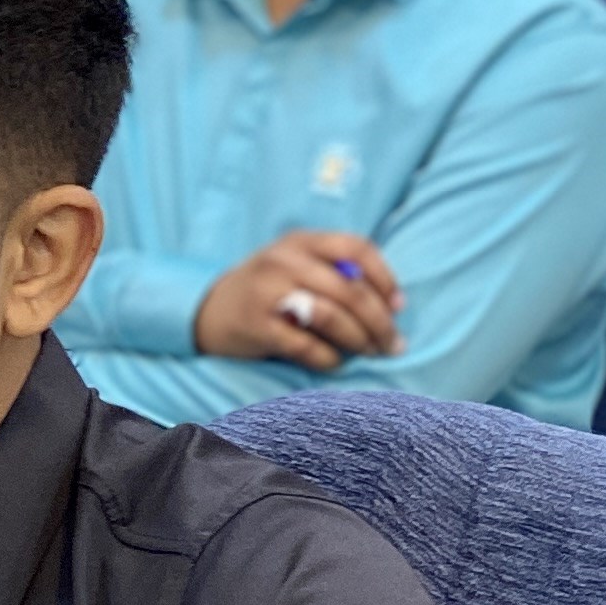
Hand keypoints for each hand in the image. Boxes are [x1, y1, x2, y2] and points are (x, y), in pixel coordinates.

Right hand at [193, 231, 401, 371]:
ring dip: (359, 340)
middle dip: (379, 321)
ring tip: (370, 353)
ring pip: (330, 315)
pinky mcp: (256, 324)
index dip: (385, 278)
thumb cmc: (266, 290)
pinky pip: (305, 345)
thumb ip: (334, 273)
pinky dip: (328, 358)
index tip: (398, 306)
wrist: (207, 310)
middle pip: (349, 289)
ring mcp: (267, 291)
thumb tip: (389, 305)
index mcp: (300, 241)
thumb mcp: (295, 265)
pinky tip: (335, 363)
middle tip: (393, 344)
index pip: (356, 248)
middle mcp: (283, 260)